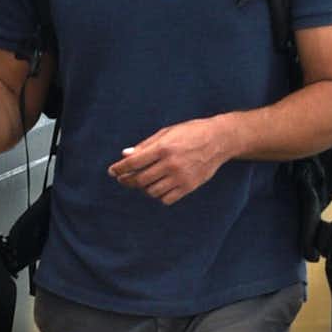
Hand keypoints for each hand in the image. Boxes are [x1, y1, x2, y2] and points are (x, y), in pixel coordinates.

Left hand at [108, 117, 234, 204]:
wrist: (219, 140)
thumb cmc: (190, 132)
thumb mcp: (167, 132)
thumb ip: (145, 145)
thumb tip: (125, 155)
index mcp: (163, 148)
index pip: (133, 163)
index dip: (119, 168)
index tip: (112, 171)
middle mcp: (171, 164)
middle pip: (140, 180)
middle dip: (127, 180)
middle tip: (122, 179)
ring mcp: (180, 177)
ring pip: (151, 192)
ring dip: (143, 188)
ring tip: (141, 182)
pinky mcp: (189, 187)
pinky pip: (166, 199)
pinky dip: (158, 196)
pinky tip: (157, 187)